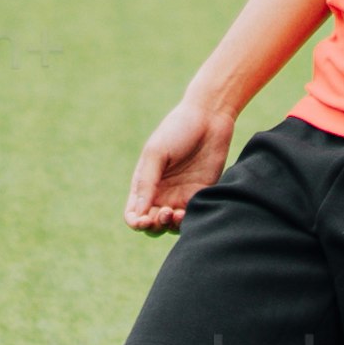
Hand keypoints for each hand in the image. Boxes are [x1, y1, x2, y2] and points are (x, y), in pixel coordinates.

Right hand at [123, 91, 233, 235]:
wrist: (209, 117)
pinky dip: (187, 221)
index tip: (144, 220)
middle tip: (164, 213)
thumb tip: (139, 214)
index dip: (136, 223)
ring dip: (170, 226)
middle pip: (151, 225)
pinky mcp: (200, 195)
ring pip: (170, 226)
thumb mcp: (156, 153)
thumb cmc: (177, 130)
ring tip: (176, 214)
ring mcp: (180, 196)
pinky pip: (191, 217)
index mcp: (144, 184)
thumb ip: (146, 183)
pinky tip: (187, 212)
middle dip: (154, 226)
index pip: (133, 214)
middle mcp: (160, 194)